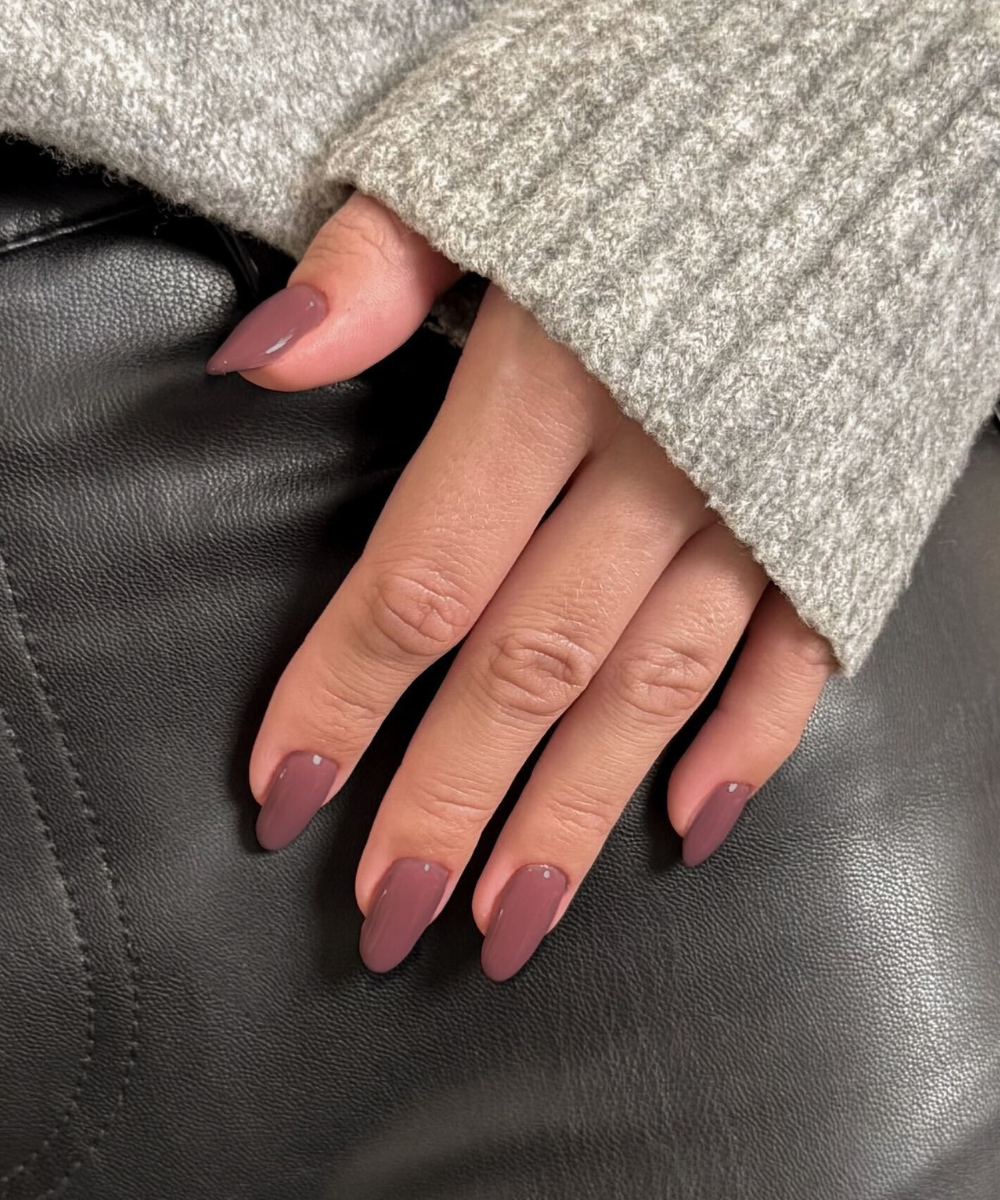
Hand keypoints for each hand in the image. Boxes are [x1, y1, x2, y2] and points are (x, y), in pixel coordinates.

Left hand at [207, 195, 835, 979]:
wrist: (871, 110)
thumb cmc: (656, 138)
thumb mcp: (498, 166)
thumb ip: (382, 264)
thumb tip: (263, 356)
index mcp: (558, 377)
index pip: (424, 576)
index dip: (345, 695)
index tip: (287, 794)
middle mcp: (660, 462)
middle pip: (532, 665)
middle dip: (453, 801)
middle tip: (394, 918)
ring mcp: (759, 501)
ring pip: (654, 686)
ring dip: (579, 812)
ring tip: (514, 917)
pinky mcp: (834, 512)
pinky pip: (801, 650)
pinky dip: (753, 740)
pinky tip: (694, 825)